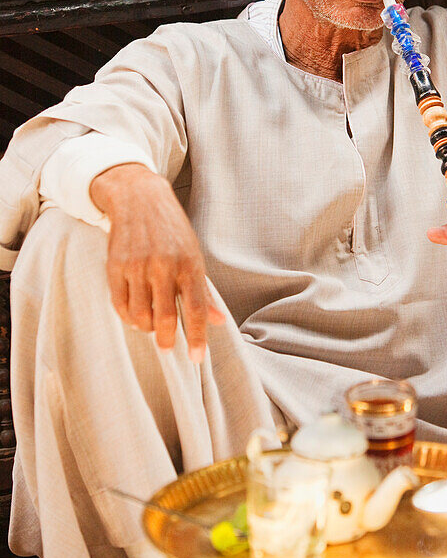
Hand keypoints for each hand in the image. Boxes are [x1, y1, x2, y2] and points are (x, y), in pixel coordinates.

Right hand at [91, 163, 224, 361]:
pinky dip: (127, 317)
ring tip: (150, 325)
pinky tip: (134, 315)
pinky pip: (120, 304)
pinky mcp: (115, 265)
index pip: (195, 309)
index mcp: (188, 263)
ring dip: (146, 327)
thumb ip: (203, 291)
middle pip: (164, 317)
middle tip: (167, 346)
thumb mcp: (194, 254)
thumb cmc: (172, 230)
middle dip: (166, 339)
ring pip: (139, 315)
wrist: (140, 198)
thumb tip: (219, 321)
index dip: (196, 337)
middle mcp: (163, 265)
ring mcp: (137, 266)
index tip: (196, 358)